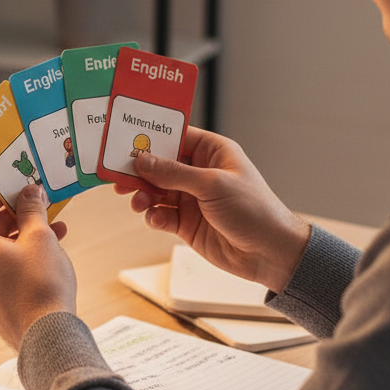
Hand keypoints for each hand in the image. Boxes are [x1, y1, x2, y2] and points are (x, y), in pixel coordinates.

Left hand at [0, 186, 76, 349]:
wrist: (46, 336)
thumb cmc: (41, 285)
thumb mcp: (40, 236)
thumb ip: (31, 209)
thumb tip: (29, 193)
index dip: (3, 191)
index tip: (23, 187)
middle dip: (18, 215)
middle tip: (43, 207)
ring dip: (24, 236)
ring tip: (55, 231)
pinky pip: (0, 269)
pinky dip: (19, 257)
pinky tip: (47, 255)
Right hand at [113, 127, 310, 292]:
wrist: (270, 253)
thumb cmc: (254, 210)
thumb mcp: (213, 185)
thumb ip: (174, 173)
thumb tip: (143, 161)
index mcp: (213, 152)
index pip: (176, 136)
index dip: (151, 137)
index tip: (125, 140)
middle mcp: (200, 172)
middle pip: (159, 164)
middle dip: (139, 171)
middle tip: (119, 176)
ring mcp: (192, 198)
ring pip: (155, 190)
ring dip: (143, 196)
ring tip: (139, 203)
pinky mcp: (186, 223)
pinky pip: (160, 215)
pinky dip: (153, 217)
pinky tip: (156, 220)